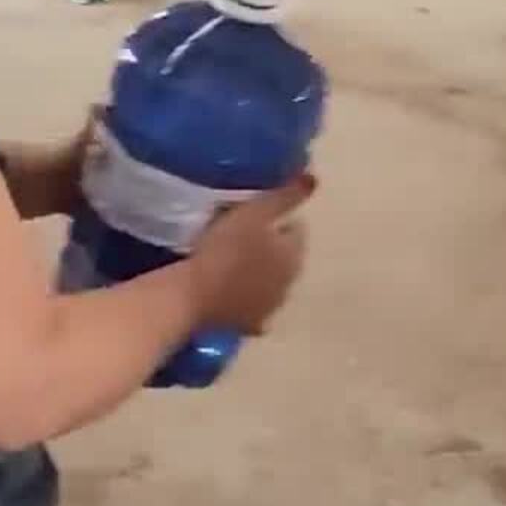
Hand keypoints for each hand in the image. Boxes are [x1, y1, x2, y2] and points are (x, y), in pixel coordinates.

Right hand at [187, 176, 314, 332]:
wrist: (192, 295)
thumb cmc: (225, 248)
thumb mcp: (254, 211)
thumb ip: (285, 196)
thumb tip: (313, 179)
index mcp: (294, 257)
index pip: (297, 231)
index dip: (276, 219)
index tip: (252, 214)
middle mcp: (289, 286)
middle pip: (284, 259)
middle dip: (269, 248)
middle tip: (240, 235)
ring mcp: (269, 310)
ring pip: (269, 284)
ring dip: (257, 274)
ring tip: (230, 261)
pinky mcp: (247, 327)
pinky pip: (250, 307)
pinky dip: (244, 299)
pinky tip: (227, 293)